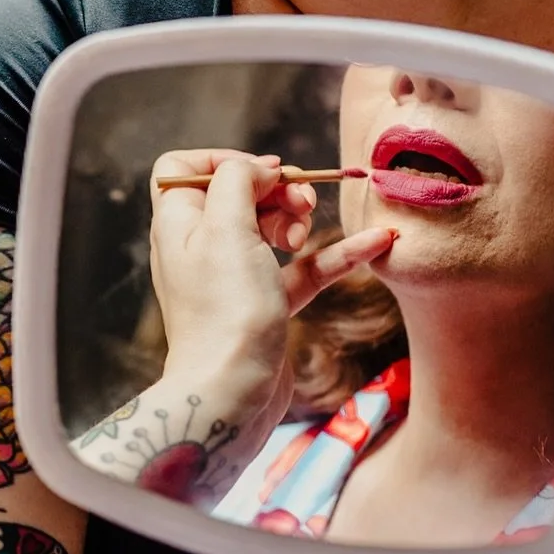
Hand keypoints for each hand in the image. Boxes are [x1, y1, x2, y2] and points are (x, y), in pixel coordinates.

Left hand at [148, 150, 396, 424]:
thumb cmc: (223, 311)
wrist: (232, 393)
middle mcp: (199, 250)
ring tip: (306, 232)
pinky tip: (376, 242)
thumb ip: (237, 180)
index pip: (182, 171)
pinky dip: (334, 255)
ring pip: (269, 230)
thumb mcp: (225, 227)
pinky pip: (302, 270)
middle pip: (236, 195)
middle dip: (275, 190)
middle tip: (299, 205)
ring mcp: (231, 280)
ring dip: (298, 220)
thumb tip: (257, 167)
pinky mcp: (263, 308)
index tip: (261, 173)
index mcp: (178, 226)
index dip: (221, 160)